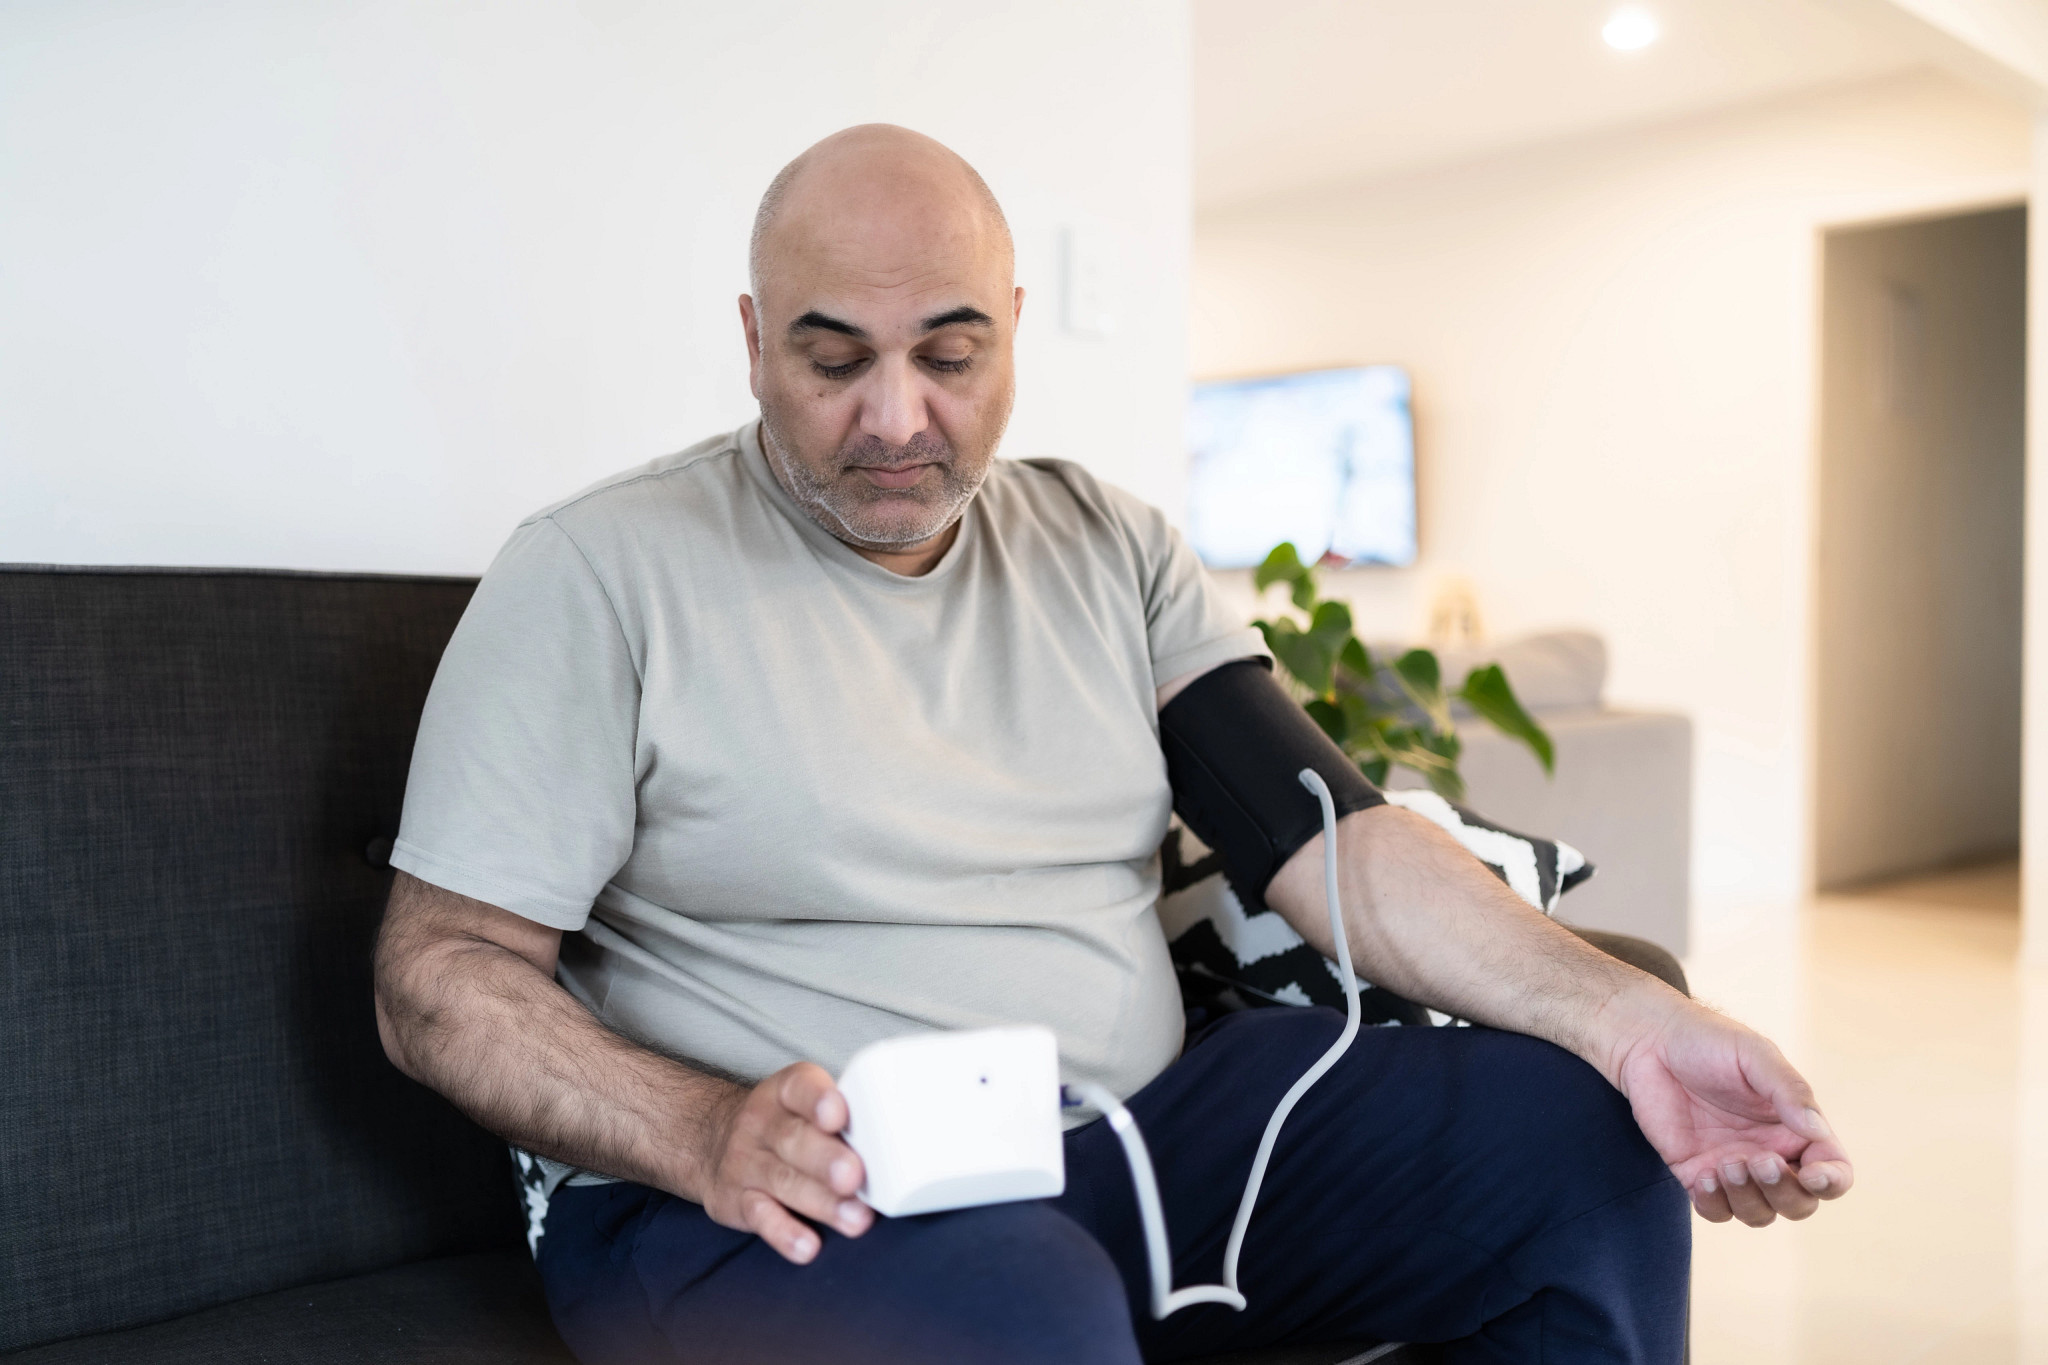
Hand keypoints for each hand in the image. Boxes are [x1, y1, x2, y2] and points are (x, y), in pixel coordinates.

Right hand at [697, 1062, 874, 1262]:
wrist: (715, 1141)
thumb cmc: (787, 1125)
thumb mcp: (803, 1105)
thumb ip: (844, 1119)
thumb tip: (906, 1147)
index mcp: (786, 1091)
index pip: (800, 1088)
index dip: (818, 1100)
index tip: (838, 1116)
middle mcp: (762, 1123)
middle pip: (794, 1139)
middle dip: (827, 1159)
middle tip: (855, 1176)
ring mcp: (746, 1162)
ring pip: (784, 1181)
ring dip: (822, 1202)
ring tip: (856, 1219)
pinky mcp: (735, 1200)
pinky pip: (760, 1217)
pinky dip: (784, 1233)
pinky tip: (808, 1247)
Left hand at [1604, 989, 1853, 1225]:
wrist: (1651, 1041)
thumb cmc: (1710, 1042)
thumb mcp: (1755, 1056)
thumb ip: (1789, 1091)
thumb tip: (1818, 1131)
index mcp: (1797, 1128)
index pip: (1833, 1172)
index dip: (1831, 1183)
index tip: (1812, 1175)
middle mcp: (1771, 1154)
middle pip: (1799, 1204)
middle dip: (1784, 1193)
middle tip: (1758, 1161)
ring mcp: (1733, 1168)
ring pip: (1759, 1213)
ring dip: (1748, 1199)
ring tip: (1726, 1164)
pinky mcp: (1696, 1173)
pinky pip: (1715, 1210)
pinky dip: (1715, 1204)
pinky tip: (1704, 1177)